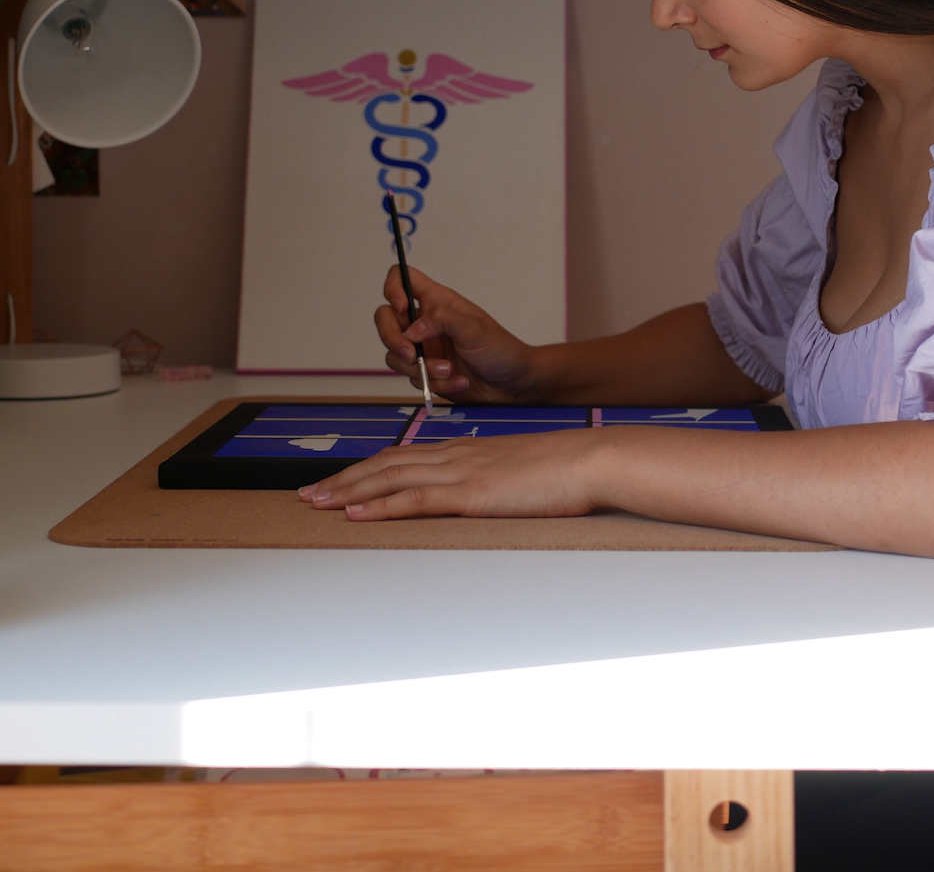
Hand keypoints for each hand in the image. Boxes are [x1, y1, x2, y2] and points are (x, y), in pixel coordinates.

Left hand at [300, 425, 606, 518]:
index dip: (368, 468)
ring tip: (318, 502)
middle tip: (311, 493)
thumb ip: (493, 479)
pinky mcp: (470, 493)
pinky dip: (381, 505)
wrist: (590, 460)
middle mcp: (455, 456)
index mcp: (466, 451)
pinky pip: (415, 499)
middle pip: (386, 464)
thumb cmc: (565, 470)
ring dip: (349, 490)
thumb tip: (481, 493)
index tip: (342, 480)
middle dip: (345, 478)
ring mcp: (460, 472)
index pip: (404, 457)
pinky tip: (357, 512)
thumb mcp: (519, 471)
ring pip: (390, 478)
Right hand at [375, 266, 541, 402]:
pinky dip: (433, 384)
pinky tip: (458, 382)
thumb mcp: (475, 329)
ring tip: (449, 371)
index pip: (403, 278)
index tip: (402, 308)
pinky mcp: (425, 372)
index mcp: (437, 301)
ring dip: (420, 368)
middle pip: (386, 319)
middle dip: (393, 339)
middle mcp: (425, 322)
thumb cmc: (500, 349)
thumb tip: (412, 330)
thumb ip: (443, 321)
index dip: (394, 288)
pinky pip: (411, 377)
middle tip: (412, 355)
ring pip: (395, 354)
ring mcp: (423, 348)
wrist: (512, 386)